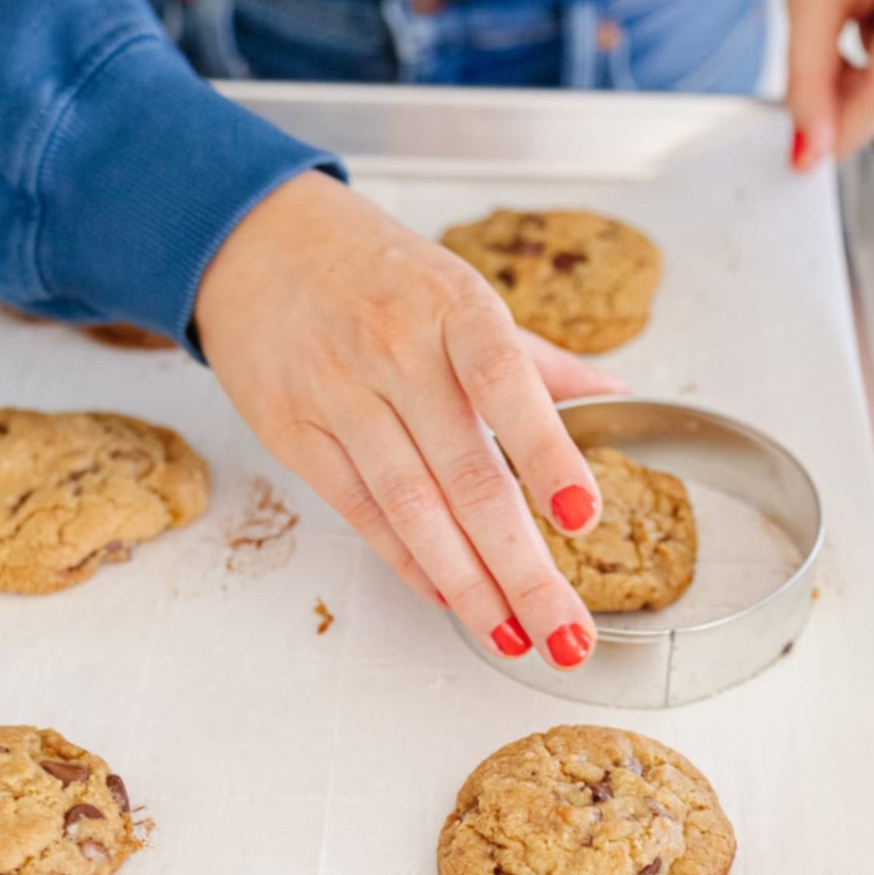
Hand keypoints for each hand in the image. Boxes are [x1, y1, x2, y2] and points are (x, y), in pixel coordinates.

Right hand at [195, 170, 627, 667]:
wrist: (255, 239)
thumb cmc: (374, 270)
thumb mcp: (460, 293)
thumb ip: (538, 360)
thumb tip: (619, 398)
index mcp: (455, 308)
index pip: (509, 385)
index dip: (547, 454)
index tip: (581, 516)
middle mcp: (397, 351)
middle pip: (467, 476)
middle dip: (522, 566)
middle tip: (565, 632)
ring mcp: (339, 393)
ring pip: (411, 508)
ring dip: (467, 584)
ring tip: (513, 634)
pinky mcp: (294, 431)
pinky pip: (359, 511)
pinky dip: (408, 561)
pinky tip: (449, 598)